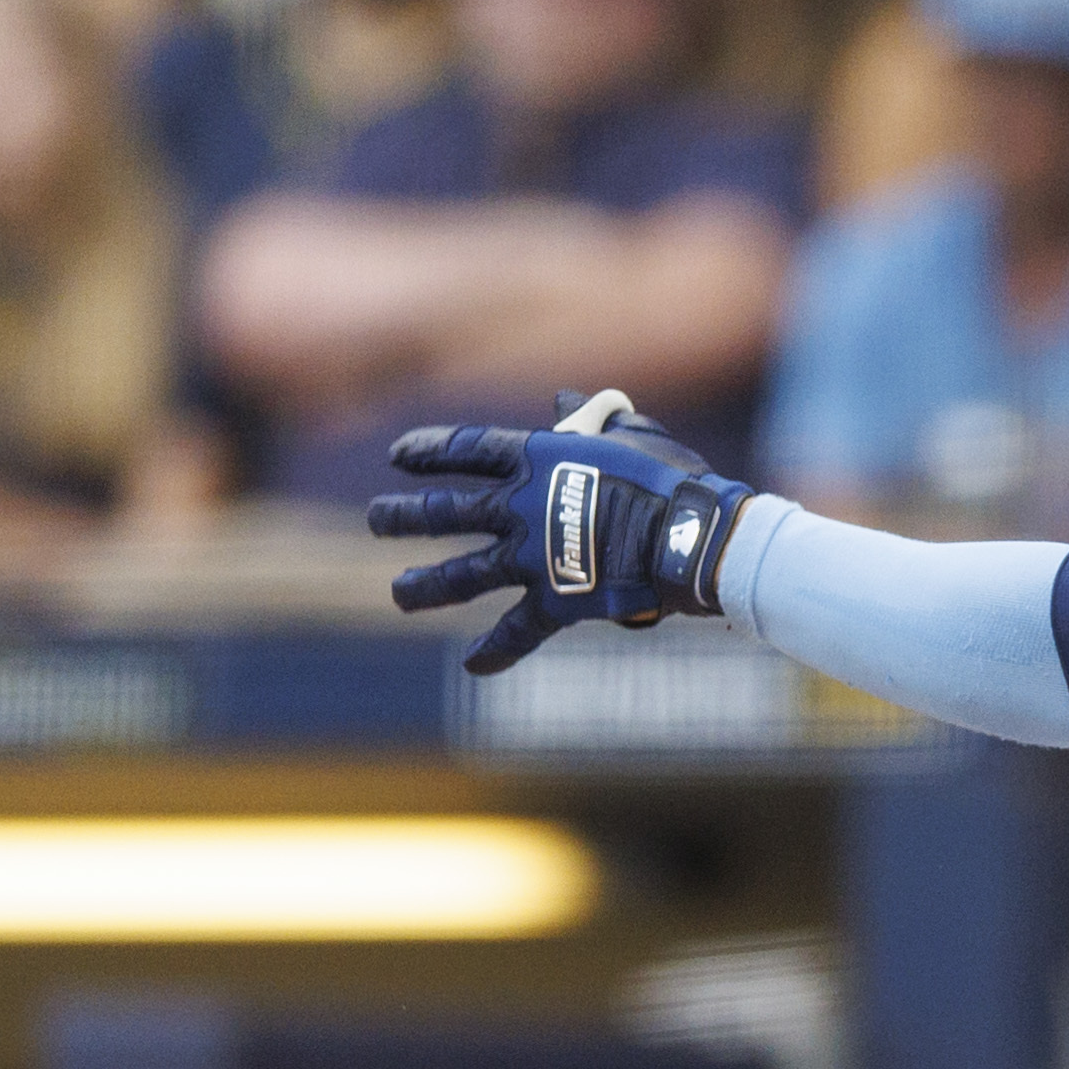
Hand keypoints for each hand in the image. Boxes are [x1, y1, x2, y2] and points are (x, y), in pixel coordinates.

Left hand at [367, 390, 760, 673]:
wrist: (692, 538)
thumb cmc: (673, 480)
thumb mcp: (633, 433)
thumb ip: (593, 418)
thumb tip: (563, 404)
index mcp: (536, 457)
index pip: (465, 449)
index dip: (427, 451)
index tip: (398, 457)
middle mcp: (519, 506)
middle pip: (445, 512)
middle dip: (403, 517)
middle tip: (376, 520)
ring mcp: (531, 558)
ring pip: (462, 575)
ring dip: (424, 585)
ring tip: (399, 593)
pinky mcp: (555, 603)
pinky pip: (516, 632)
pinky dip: (495, 650)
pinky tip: (473, 664)